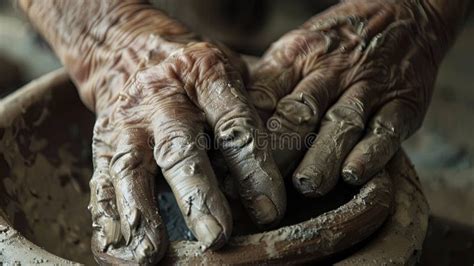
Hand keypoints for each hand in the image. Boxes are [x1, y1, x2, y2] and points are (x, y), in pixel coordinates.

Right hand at [19, 1, 285, 262]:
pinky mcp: (103, 140)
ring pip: (132, 166)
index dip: (253, 168)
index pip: (233, 124)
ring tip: (152, 252)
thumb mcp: (229, 70)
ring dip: (142, 211)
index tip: (269, 210)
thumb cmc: (193, 70)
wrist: (129, 49)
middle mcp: (162, 96)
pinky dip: (109, 212)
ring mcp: (127, 120)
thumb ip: (253, 107)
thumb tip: (284, 159)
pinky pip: (102, 177)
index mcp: (203, 73)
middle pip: (180, 147)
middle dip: (198, 194)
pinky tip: (118, 243)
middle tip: (217, 236)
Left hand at [248, 0, 448, 196]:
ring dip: (322, 157)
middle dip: (279, 151)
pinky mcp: (403, 102)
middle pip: (298, 112)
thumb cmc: (334, 44)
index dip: (245, 133)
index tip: (231, 166)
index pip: (263, 96)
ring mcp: (367, 86)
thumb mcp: (296, 50)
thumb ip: (268, 86)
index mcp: (295, 57)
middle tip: (262, 183)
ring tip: (306, 185)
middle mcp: (329, 70)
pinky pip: (385, 130)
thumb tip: (232, 128)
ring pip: (340, 123)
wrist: (402, 14)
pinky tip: (354, 174)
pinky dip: (370, 154)